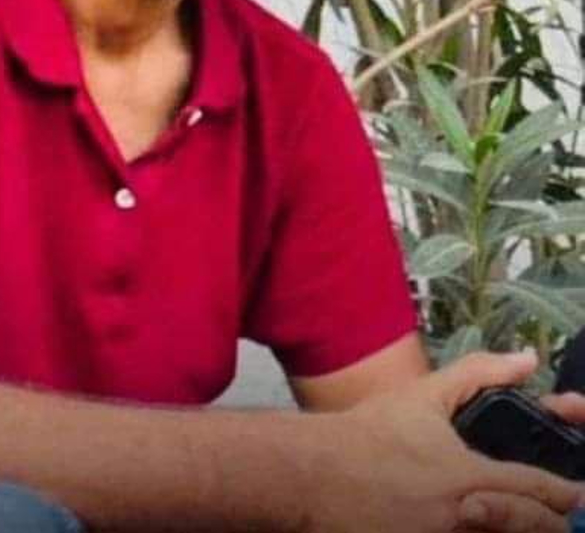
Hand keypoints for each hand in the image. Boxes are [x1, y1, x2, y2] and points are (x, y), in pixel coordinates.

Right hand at [300, 350, 583, 532]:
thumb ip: (479, 373)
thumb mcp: (424, 395)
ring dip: (515, 529)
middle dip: (550, 521)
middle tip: (558, 512)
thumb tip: (527, 360)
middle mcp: (464, 519)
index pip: (537, 492)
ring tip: (523, 519)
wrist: (316, 474)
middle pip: (530, 529)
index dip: (563, 493)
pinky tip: (478, 524)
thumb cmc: (371, 432)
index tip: (574, 491)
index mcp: (468, 478)